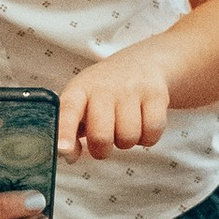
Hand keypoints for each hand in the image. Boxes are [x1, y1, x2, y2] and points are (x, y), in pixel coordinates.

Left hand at [58, 42, 172, 158]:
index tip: (63, 150)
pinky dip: (147, 138)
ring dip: (126, 142)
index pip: (68, 111)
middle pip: (101, 136)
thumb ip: (69, 131)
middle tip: (102, 142)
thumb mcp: (81, 104)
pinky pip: (151, 134)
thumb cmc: (103, 94)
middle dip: (101, 150)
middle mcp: (104, 88)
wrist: (142, 63)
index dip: (64, 132)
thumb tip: (67, 155)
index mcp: (79, 90)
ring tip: (123, 127)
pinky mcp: (156, 95)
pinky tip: (142, 123)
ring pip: (128, 138)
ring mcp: (131, 90)